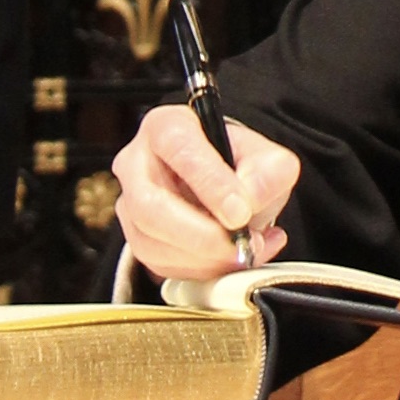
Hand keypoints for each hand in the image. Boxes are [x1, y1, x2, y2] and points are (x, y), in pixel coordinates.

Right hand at [111, 106, 298, 279]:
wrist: (227, 188)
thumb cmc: (237, 165)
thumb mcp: (265, 158)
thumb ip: (269, 173)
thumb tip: (250, 200)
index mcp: (166, 127)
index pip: (179, 150)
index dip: (210, 184)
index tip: (240, 212)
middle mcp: (137, 163)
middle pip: (149, 206)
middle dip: (200, 235)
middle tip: (239, 245)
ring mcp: (130, 203)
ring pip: (151, 243)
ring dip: (204, 259)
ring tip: (244, 251)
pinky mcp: (137, 239)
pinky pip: (159, 266)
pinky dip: (201, 272)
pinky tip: (231, 260)